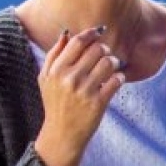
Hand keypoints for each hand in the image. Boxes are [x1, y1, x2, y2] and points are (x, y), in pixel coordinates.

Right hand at [32, 26, 124, 165]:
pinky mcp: (98, 102)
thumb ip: (53, 54)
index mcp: (56, 70)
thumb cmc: (55, 103)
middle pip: (96, 49)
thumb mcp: (46, 78)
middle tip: (105, 55)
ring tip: (111, 68)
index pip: (78, 42)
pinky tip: (115, 81)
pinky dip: (120, 78)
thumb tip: (66, 33)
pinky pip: (117, 80)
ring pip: (109, 62)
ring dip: (114, 62)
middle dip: (104, 49)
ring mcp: (85, 90)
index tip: (99, 32)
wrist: (62, 133)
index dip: (91, 34)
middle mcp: (69, 78)